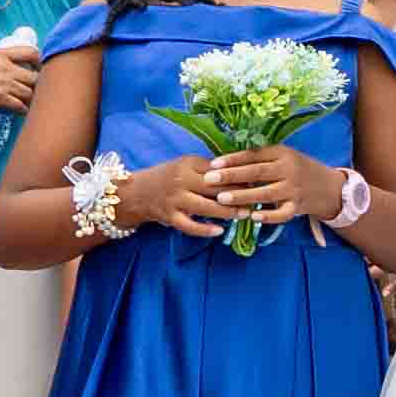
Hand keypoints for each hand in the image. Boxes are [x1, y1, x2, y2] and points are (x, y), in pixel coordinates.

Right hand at [0, 44, 43, 122]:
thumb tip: (10, 69)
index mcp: (1, 55)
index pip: (31, 52)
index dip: (40, 62)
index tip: (40, 70)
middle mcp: (5, 68)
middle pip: (35, 76)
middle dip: (39, 85)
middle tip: (38, 91)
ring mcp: (4, 83)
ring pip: (30, 92)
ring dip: (32, 99)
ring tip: (30, 103)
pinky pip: (20, 105)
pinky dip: (23, 110)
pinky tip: (22, 111)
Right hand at [119, 149, 245, 242]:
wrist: (137, 192)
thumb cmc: (168, 177)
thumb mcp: (185, 166)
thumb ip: (208, 169)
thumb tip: (239, 170)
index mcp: (188, 165)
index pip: (218, 170)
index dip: (238, 175)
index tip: (257, 179)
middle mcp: (181, 181)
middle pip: (214, 188)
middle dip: (237, 193)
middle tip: (258, 197)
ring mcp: (175, 200)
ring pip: (205, 207)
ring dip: (227, 212)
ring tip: (245, 214)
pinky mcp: (169, 217)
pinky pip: (189, 225)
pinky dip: (204, 229)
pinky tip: (220, 231)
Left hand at [206, 145, 326, 228]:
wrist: (330, 187)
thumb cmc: (299, 170)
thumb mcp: (284, 157)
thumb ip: (261, 159)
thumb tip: (227, 162)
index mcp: (282, 153)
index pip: (253, 155)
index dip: (232, 159)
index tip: (212, 164)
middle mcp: (288, 169)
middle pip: (257, 172)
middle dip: (231, 176)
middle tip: (209, 180)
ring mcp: (294, 189)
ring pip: (265, 193)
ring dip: (242, 196)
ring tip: (221, 199)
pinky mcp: (298, 206)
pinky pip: (282, 213)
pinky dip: (268, 216)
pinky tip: (252, 217)